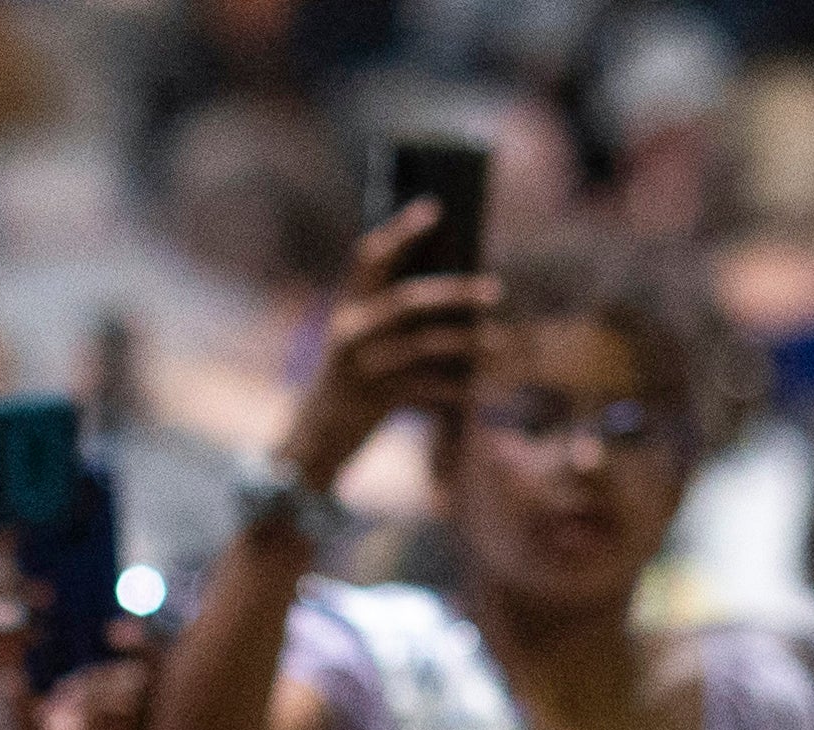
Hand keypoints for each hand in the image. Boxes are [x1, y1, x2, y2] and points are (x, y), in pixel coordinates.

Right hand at [272, 205, 502, 493]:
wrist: (316, 436)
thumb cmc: (351, 380)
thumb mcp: (361, 340)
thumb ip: (391, 312)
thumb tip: (451, 285)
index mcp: (347, 308)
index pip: (370, 258)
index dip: (400, 232)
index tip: (434, 209)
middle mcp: (349, 332)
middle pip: (409, 300)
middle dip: (455, 292)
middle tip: (494, 289)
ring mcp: (360, 366)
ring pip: (424, 345)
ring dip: (466, 342)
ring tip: (497, 341)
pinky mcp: (372, 399)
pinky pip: (424, 387)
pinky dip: (454, 387)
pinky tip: (479, 386)